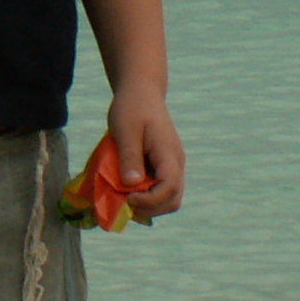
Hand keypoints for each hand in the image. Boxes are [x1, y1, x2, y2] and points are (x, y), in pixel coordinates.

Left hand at [106, 88, 185, 220]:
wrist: (141, 92)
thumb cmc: (132, 107)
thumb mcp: (126, 130)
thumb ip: (130, 156)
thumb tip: (132, 185)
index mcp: (169, 153)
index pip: (170, 187)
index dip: (150, 200)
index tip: (128, 197)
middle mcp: (175, 163)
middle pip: (173, 200)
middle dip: (150, 208)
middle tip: (124, 204)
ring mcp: (171, 166)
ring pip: (168, 198)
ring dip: (148, 205)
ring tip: (124, 199)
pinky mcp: (162, 167)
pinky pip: (160, 190)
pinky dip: (146, 197)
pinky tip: (127, 191)